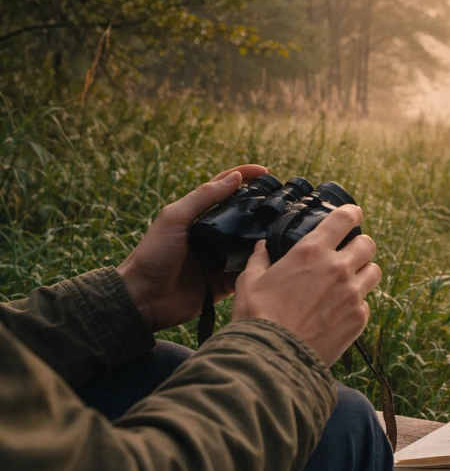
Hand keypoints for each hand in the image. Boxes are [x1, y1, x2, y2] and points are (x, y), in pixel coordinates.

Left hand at [117, 165, 268, 331]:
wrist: (143, 298)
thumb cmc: (153, 254)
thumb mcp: (175, 219)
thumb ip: (203, 198)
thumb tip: (234, 177)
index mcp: (199, 216)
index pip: (226, 189)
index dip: (245, 177)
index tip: (267, 172)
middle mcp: (212, 235)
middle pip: (243, 216)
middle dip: (262, 209)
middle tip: (284, 205)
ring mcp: (220, 258)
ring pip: (249, 244)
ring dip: (263, 239)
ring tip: (284, 233)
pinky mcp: (224, 282)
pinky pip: (246, 273)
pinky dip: (257, 268)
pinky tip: (271, 262)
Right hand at [231, 204, 381, 365]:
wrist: (272, 359)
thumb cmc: (257, 318)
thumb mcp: (250, 282)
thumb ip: (260, 260)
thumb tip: (262, 247)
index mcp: (311, 251)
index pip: (346, 218)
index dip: (352, 214)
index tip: (352, 215)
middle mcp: (338, 268)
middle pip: (368, 244)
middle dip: (360, 245)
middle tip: (348, 253)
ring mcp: (352, 294)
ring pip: (374, 272)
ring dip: (363, 273)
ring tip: (347, 282)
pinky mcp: (358, 319)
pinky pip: (365, 303)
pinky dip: (355, 304)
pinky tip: (337, 312)